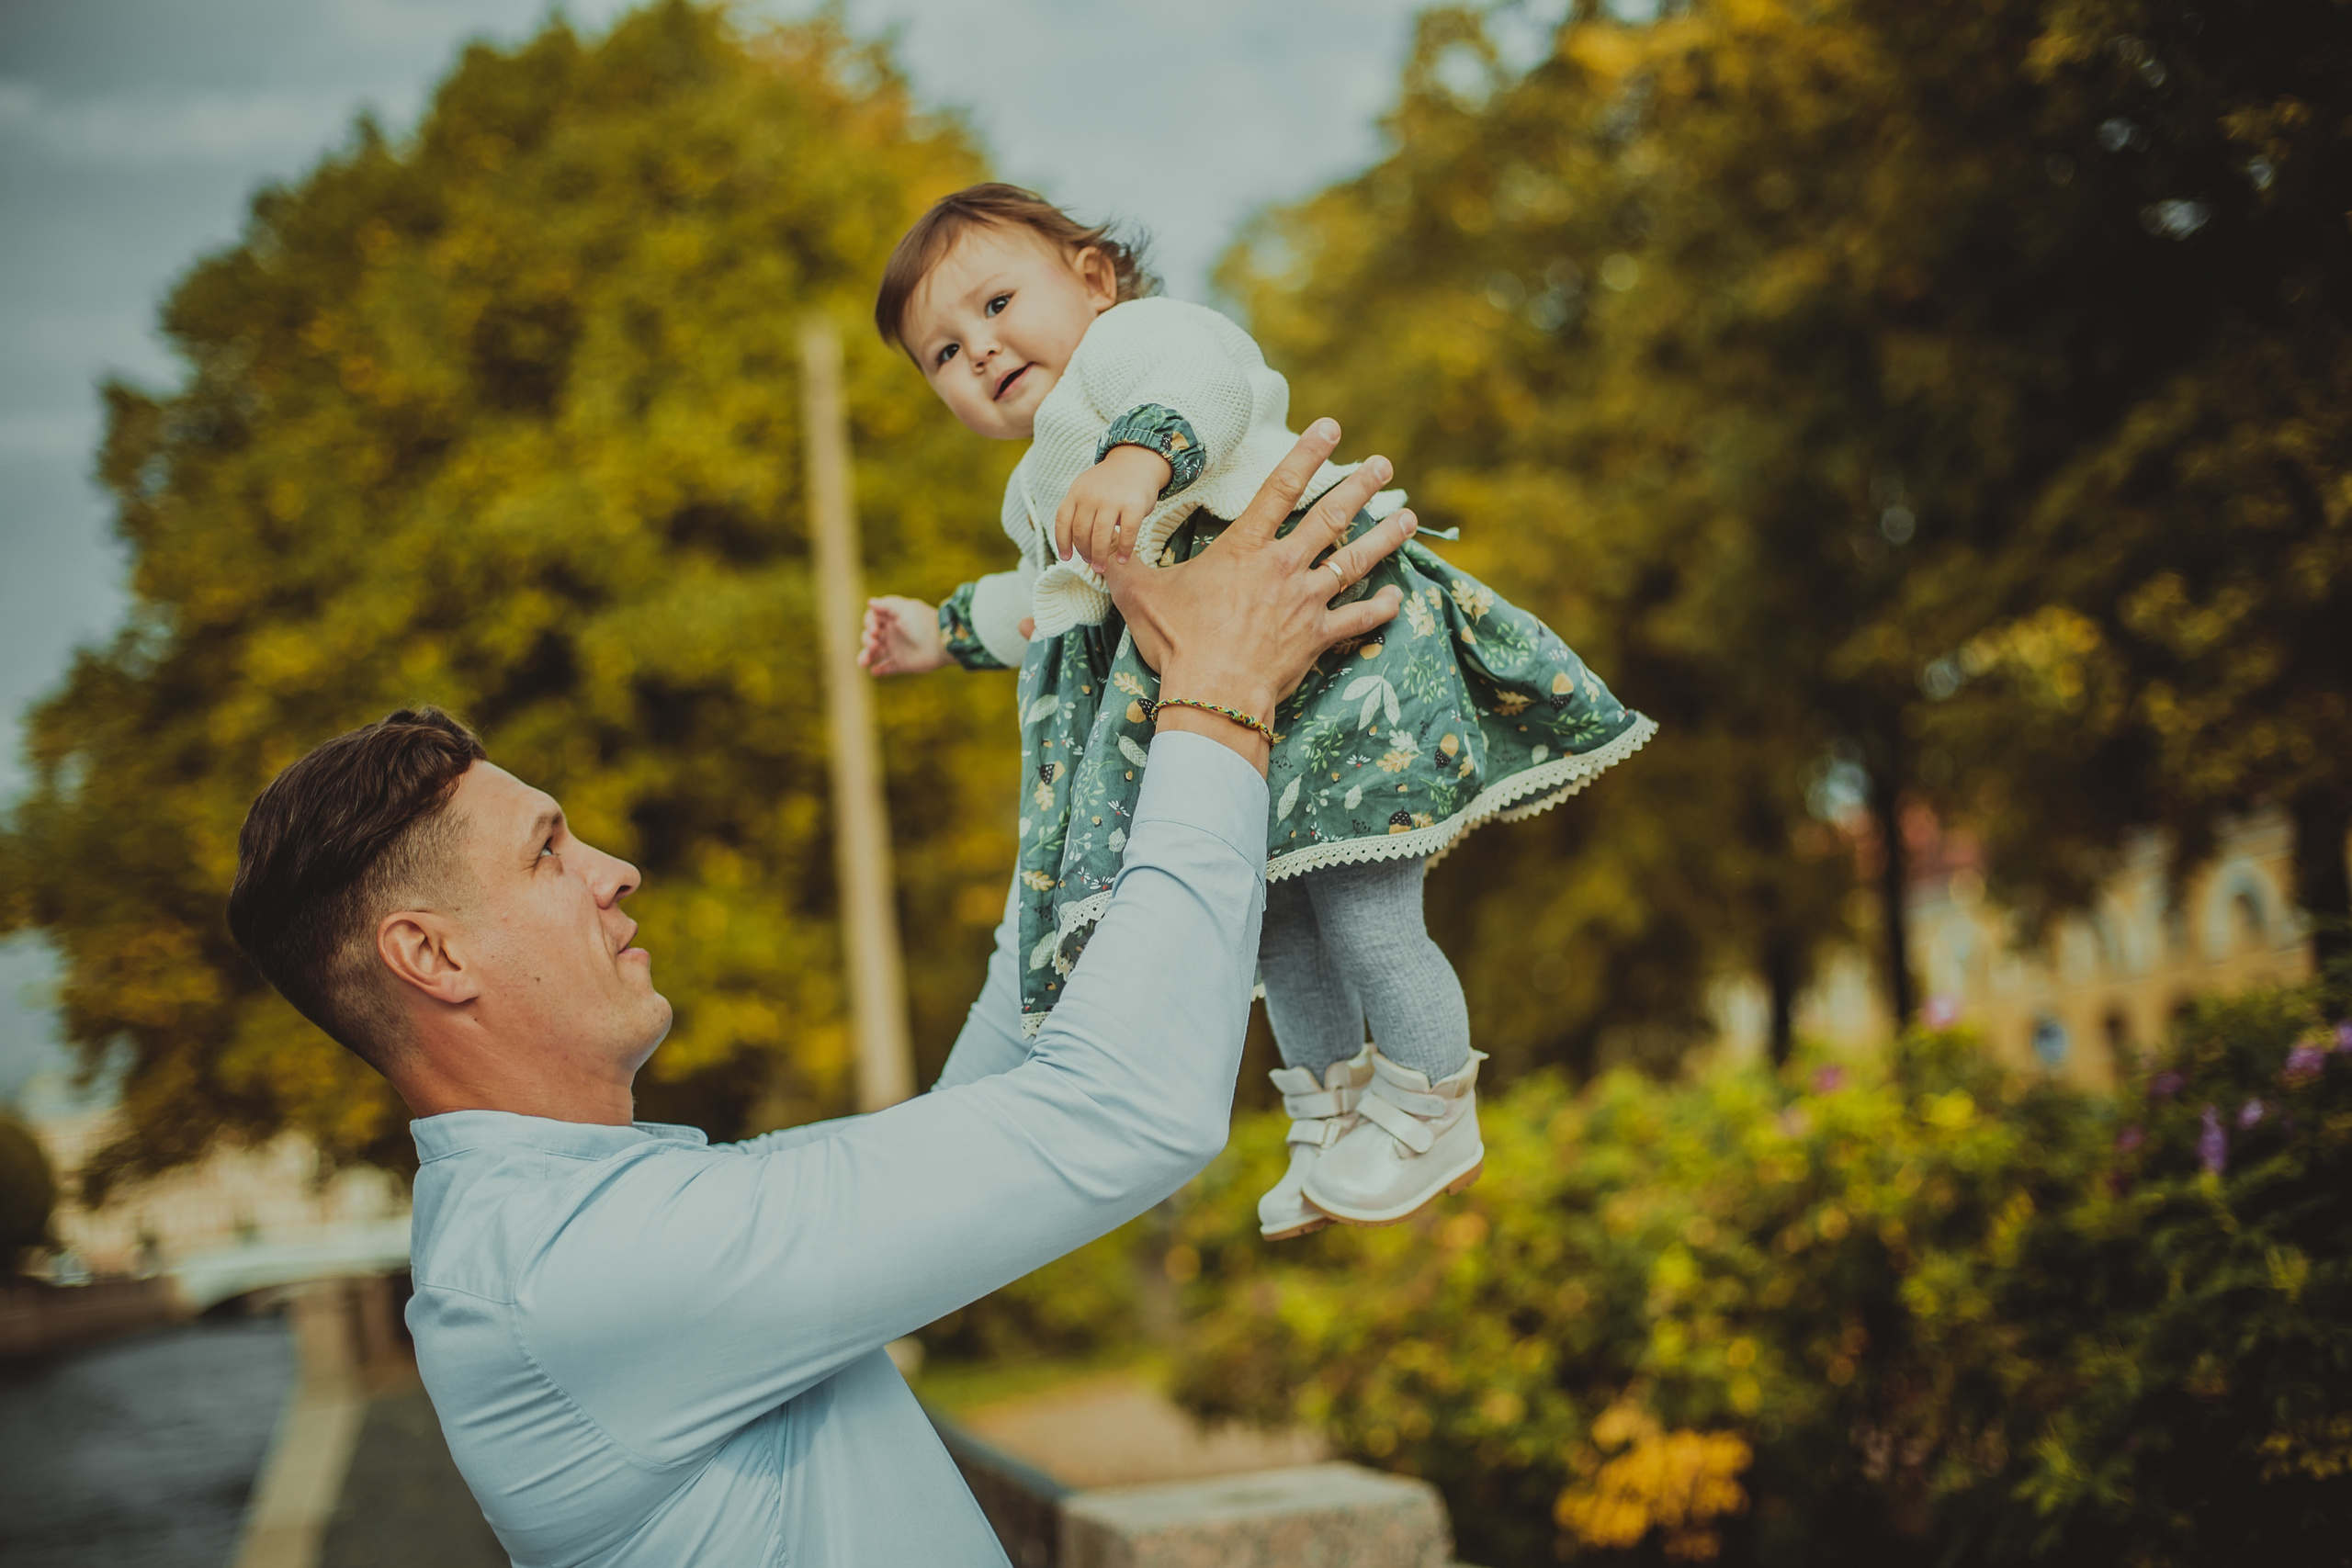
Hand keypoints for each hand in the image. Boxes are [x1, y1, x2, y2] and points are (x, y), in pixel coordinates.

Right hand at [858, 596, 948, 675]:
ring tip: (863, 662)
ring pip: (874, 653)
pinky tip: (874, 671)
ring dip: (866, 656)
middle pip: (870, 636)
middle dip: (866, 640)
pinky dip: (879, 670)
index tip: (874, 630)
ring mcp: (897, 649)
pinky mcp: (902, 664)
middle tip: (874, 645)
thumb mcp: (904, 609)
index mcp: (892, 617)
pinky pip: (887, 668)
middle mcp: (893, 633)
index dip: (869, 623)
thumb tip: (870, 601)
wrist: (942, 643)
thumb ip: (887, 605)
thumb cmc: (923, 623)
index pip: (872, 619)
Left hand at [1054, 444, 1172, 569]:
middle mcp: (1092, 495)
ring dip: (1100, 556)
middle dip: (1084, 552)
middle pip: (1081, 532)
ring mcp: (1113, 500)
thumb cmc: (1109, 484)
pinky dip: (1124, 550)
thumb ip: (1078, 510)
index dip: (1062, 542)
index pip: (1063, 521)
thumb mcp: (1086, 489)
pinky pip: (1127, 533)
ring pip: (1100, 536)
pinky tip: (1123, 560)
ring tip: (1101, 568)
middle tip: (1090, 562)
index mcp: (1077, 492)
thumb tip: (1070, 544)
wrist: (1136, 463)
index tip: (1066, 557)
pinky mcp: (1134, 505)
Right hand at [1101, 419, 1413, 772]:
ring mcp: (1305, 602)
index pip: (1280, 489)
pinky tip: (1395, 597)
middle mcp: (1283, 567)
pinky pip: (1357, 619)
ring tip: (1406, 519)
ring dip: (1383, 538)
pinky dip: (1378, 608)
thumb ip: (1120, 564)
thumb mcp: (1138, 595)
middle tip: (1383, 465)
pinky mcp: (1318, 638)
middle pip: (1330, 518)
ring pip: (1354, 561)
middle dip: (1360, 487)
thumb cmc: (1176, 642)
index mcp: (1245, 549)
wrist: (1214, 695)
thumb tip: (1089, 544)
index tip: (1331, 428)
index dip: (1307, 454)